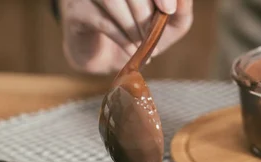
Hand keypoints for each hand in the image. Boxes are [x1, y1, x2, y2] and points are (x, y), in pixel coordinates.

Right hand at [59, 0, 192, 73]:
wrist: (105, 57)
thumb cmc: (139, 34)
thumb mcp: (167, 27)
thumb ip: (180, 12)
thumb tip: (183, 0)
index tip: (169, 9)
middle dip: (145, 11)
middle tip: (154, 36)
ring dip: (132, 26)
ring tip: (143, 46)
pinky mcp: (77, 12)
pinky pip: (102, 21)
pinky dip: (121, 38)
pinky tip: (131, 52)